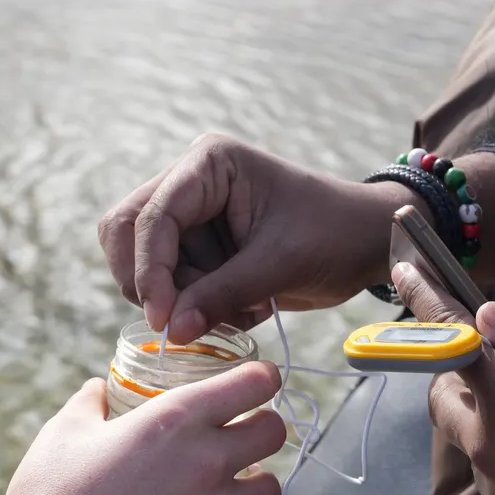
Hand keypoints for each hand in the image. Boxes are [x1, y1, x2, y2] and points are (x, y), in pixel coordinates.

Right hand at [0, 363, 287, 494]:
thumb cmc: (52, 494)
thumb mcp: (66, 430)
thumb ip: (92, 401)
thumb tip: (99, 388)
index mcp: (175, 418)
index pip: (255, 383)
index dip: (261, 379)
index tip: (256, 384)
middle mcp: (207, 460)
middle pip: (275, 432)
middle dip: (261, 429)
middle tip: (238, 438)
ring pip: (269, 489)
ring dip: (250, 485)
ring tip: (218, 491)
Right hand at [97, 133, 419, 343]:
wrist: (366, 243)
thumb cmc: (335, 235)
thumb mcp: (281, 264)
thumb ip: (222, 295)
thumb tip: (171, 331)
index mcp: (208, 163)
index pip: (152, 217)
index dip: (151, 270)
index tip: (163, 320)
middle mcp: (188, 181)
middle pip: (127, 233)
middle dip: (150, 282)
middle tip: (185, 319)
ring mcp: (188, 214)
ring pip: (141, 262)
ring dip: (177, 298)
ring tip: (237, 309)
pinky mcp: (195, 245)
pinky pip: (168, 282)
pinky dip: (192, 305)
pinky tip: (242, 308)